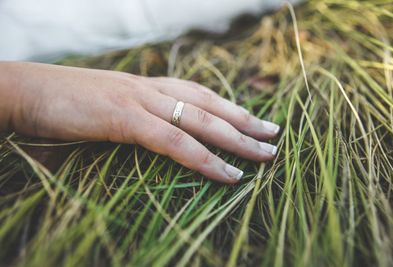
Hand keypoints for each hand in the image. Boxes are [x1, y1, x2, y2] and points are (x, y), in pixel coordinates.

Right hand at [3, 62, 279, 183]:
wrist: (25, 91)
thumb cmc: (63, 102)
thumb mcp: (106, 108)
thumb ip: (133, 120)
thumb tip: (152, 138)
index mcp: (147, 86)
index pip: (199, 95)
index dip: (229, 107)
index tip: (253, 120)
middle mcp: (150, 89)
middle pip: (210, 105)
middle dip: (245, 121)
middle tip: (274, 135)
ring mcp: (139, 101)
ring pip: (201, 120)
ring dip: (236, 139)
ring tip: (264, 154)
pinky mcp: (124, 118)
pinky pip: (173, 141)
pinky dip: (203, 158)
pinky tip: (227, 173)